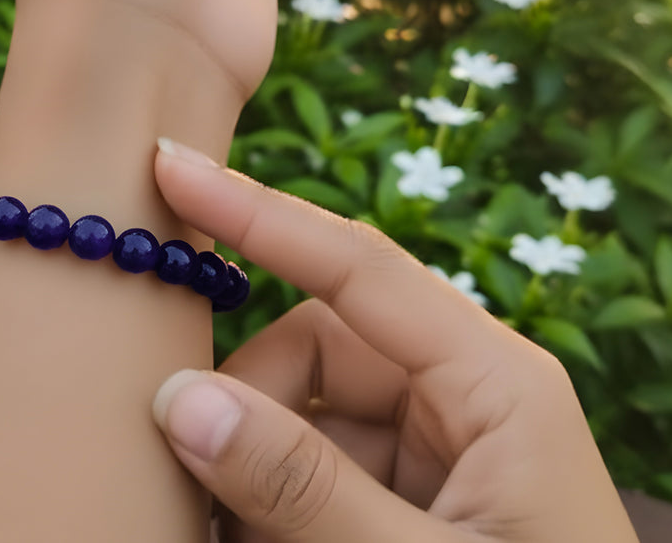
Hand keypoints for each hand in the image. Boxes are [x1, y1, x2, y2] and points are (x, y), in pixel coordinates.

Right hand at [150, 142, 640, 542]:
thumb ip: (302, 486)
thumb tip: (182, 399)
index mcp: (497, 383)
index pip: (358, 265)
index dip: (259, 212)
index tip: (174, 167)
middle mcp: (464, 397)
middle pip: (315, 346)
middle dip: (247, 406)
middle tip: (182, 470)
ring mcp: (437, 449)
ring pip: (303, 411)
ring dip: (252, 468)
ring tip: (220, 530)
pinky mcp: (413, 497)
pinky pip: (317, 467)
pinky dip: (273, 504)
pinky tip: (249, 537)